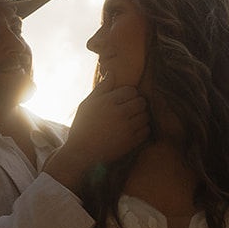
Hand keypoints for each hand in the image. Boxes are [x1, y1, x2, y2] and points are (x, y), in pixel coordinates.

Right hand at [44, 76, 148, 191]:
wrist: (81, 155)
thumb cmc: (82, 128)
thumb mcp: (87, 105)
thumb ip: (101, 88)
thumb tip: (111, 73)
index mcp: (108, 101)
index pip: (131, 90)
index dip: (129, 95)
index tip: (123, 101)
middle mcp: (120, 112)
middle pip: (141, 101)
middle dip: (137, 104)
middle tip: (129, 111)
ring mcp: (127, 127)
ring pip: (146, 115)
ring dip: (141, 117)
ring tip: (131, 121)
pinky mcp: (132, 141)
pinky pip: (146, 130)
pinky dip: (142, 130)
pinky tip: (132, 131)